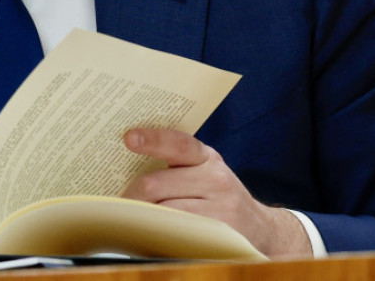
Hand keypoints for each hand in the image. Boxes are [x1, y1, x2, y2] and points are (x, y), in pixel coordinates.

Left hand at [121, 128, 312, 257]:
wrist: (259, 227)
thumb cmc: (215, 194)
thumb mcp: (201, 170)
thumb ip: (173, 165)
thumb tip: (124, 164)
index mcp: (205, 157)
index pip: (177, 143)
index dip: (152, 140)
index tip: (129, 138)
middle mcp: (215, 179)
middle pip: (156, 185)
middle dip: (131, 195)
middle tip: (115, 203)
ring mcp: (220, 209)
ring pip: (162, 212)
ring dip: (141, 217)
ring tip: (129, 219)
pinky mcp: (219, 235)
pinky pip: (177, 234)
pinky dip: (160, 233)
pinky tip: (151, 233)